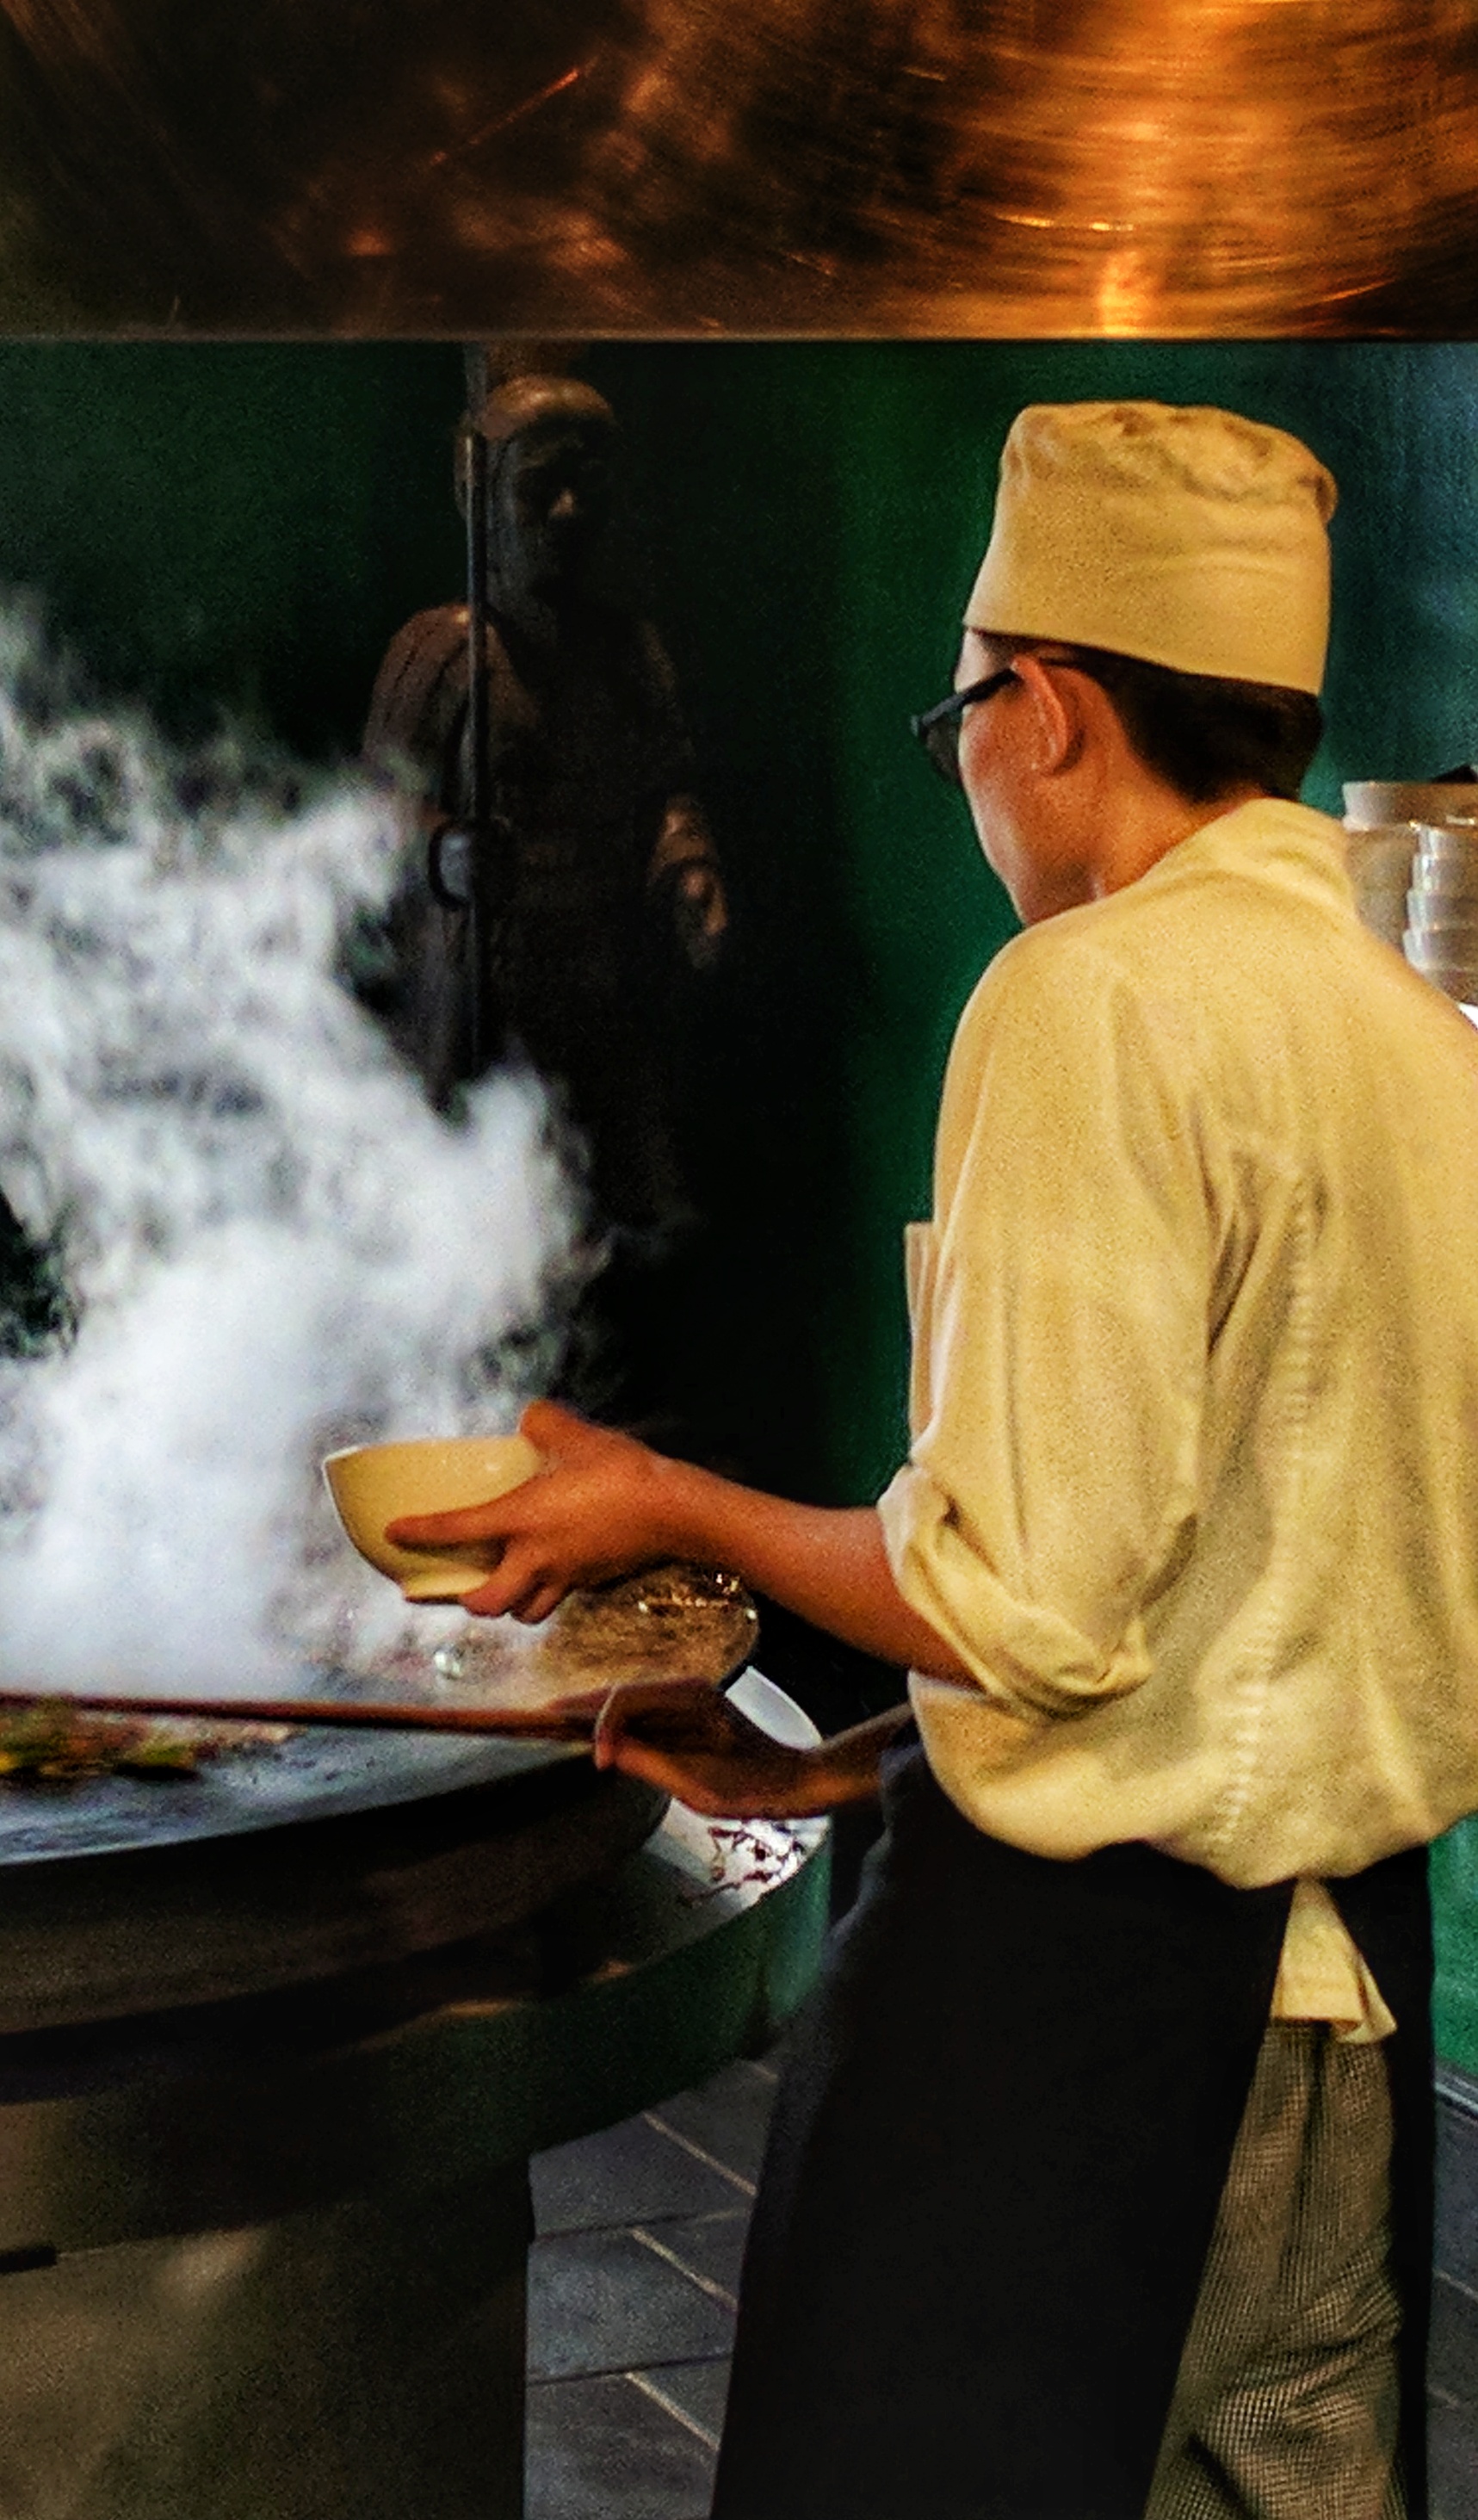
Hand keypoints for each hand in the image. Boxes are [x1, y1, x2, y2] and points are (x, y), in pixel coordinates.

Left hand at [385, 1399, 688, 1622]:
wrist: (675, 1510)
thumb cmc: (623, 1473)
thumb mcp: (577, 1436)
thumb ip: (544, 1423)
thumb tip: (529, 1417)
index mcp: (523, 1520)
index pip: (458, 1530)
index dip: (421, 1532)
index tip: (395, 1533)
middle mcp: (538, 1557)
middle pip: (488, 1604)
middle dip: (467, 1602)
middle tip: (456, 1589)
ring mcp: (567, 1575)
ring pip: (526, 1611)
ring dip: (509, 1604)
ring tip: (503, 1585)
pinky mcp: (593, 1581)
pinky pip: (560, 1597)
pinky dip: (546, 1592)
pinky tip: (550, 1572)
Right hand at [543, 1678, 832, 1816]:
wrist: (796, 1780)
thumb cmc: (754, 1788)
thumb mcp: (698, 1787)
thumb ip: (649, 1763)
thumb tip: (604, 1749)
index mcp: (690, 1698)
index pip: (626, 1699)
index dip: (602, 1726)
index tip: (595, 1761)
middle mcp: (685, 1688)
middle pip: (621, 1691)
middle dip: (581, 1705)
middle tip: (539, 1717)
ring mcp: (686, 1698)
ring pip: (628, 1699)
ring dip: (594, 1711)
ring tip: (556, 1723)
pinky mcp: (687, 1713)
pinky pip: (642, 1712)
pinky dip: (615, 1721)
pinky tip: (594, 1733)